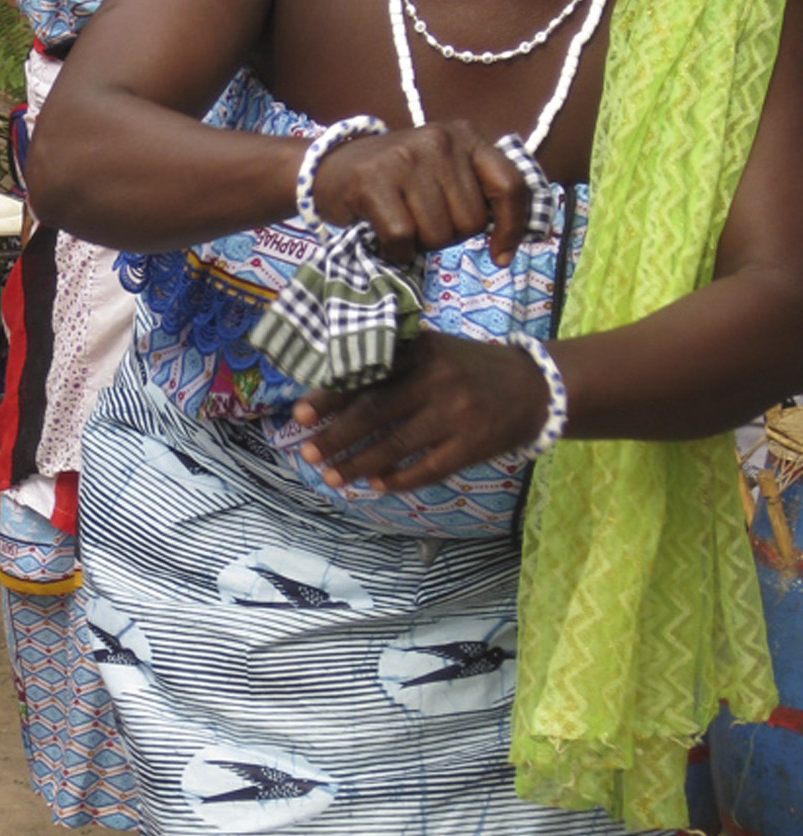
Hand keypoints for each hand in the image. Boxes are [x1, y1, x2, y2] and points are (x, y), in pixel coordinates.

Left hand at [293, 330, 552, 492]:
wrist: (534, 385)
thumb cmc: (467, 368)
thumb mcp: (433, 350)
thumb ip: (393, 363)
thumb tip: (332, 393)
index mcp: (421, 350)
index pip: (366, 374)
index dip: (330, 396)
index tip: (300, 414)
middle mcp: (437, 379)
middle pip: (374, 412)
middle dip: (336, 436)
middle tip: (307, 452)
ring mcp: (457, 414)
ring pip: (395, 445)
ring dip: (358, 464)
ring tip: (331, 476)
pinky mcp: (473, 445)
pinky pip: (427, 469)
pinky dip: (398, 480)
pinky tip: (376, 486)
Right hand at [312, 121, 531, 267]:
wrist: (328, 167)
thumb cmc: (396, 179)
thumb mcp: (442, 169)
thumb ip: (475, 190)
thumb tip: (510, 243)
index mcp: (465, 136)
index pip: (510, 185)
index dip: (513, 227)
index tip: (501, 255)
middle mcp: (439, 140)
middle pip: (470, 220)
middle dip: (450, 236)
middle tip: (423, 223)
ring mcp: (404, 158)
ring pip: (438, 233)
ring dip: (421, 245)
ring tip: (402, 225)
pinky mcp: (373, 181)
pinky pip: (403, 238)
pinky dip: (397, 252)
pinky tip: (385, 240)